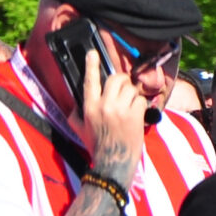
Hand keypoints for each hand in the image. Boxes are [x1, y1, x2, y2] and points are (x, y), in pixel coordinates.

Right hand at [79, 46, 148, 178]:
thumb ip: (76, 113)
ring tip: (129, 104)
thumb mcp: (79, 129)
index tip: (92, 54)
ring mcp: (120, 110)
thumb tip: (76, 103)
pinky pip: (140, 100)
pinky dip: (140, 105)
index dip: (91, 65)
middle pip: (115, 79)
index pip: (90, 81)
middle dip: (122, 79)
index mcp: (89, 107)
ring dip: (132, 93)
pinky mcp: (134, 116)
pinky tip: (136, 114)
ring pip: (130, 88)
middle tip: (124, 86)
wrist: (113, 162)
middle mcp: (104, 106)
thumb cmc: (96, 145)